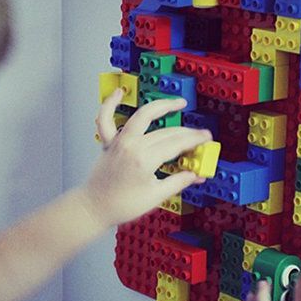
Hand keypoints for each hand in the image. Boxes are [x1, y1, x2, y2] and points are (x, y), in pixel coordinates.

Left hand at [83, 88, 210, 228]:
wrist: (94, 208)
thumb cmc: (121, 205)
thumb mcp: (155, 196)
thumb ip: (178, 182)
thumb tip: (195, 175)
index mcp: (144, 160)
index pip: (177, 144)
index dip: (195, 140)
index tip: (206, 138)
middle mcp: (131, 146)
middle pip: (166, 132)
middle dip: (186, 132)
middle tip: (199, 135)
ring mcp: (119, 141)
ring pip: (143, 116)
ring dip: (161, 106)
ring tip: (178, 103)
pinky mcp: (108, 142)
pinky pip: (106, 118)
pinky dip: (110, 103)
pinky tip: (119, 92)